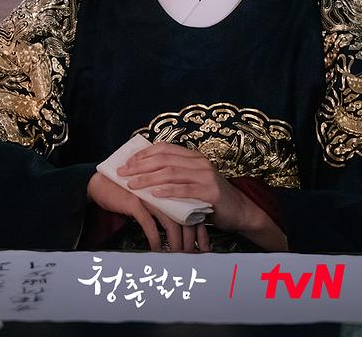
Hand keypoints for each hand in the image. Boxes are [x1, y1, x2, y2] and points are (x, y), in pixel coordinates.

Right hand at [86, 172, 206, 252]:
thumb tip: (184, 232)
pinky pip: (149, 224)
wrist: (103, 183)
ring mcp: (150, 196)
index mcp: (171, 188)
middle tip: (193, 256)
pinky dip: (155, 239)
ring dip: (175, 242)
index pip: (194, 211)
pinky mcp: (135, 202)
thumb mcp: (153, 200)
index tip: (205, 247)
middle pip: (185, 217)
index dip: (200, 231)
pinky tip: (157, 250)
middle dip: (190, 240)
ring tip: (177, 255)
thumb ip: (168, 210)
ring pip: (170, 223)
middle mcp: (164, 191)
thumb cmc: (130, 194)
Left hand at [116, 142, 258, 233]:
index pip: (165, 148)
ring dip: (148, 178)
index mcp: (194, 157)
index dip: (144, 154)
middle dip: (140, 166)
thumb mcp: (192, 182)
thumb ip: (175, 177)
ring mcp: (206, 176)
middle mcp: (199, 162)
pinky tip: (154, 194)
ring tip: (133, 184)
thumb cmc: (210, 199)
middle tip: (123, 173)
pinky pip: (184, 189)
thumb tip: (143, 175)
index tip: (127, 163)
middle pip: (164, 159)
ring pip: (171, 173)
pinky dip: (167, 190)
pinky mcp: (210, 191)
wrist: (238, 211)